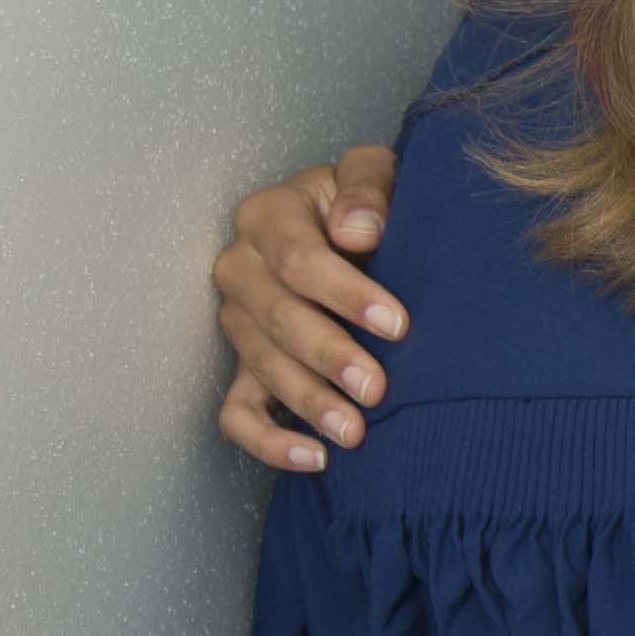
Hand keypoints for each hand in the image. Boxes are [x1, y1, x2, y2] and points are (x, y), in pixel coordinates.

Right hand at [213, 144, 406, 470]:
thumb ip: (367, 187)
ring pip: (259, 366)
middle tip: (377, 390)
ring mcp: (237, 320)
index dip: (346, 294)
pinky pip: (237, 411)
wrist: (361, 231)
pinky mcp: (243, 366)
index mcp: (268, 216)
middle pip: (276, 318)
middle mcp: (241, 267)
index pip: (298, 260)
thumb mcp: (377, 175)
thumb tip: (354, 230)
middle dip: (328, 357)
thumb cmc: (372, 205)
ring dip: (306, 403)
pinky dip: (268, 441)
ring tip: (355, 433)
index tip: (397, 325)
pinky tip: (314, 460)